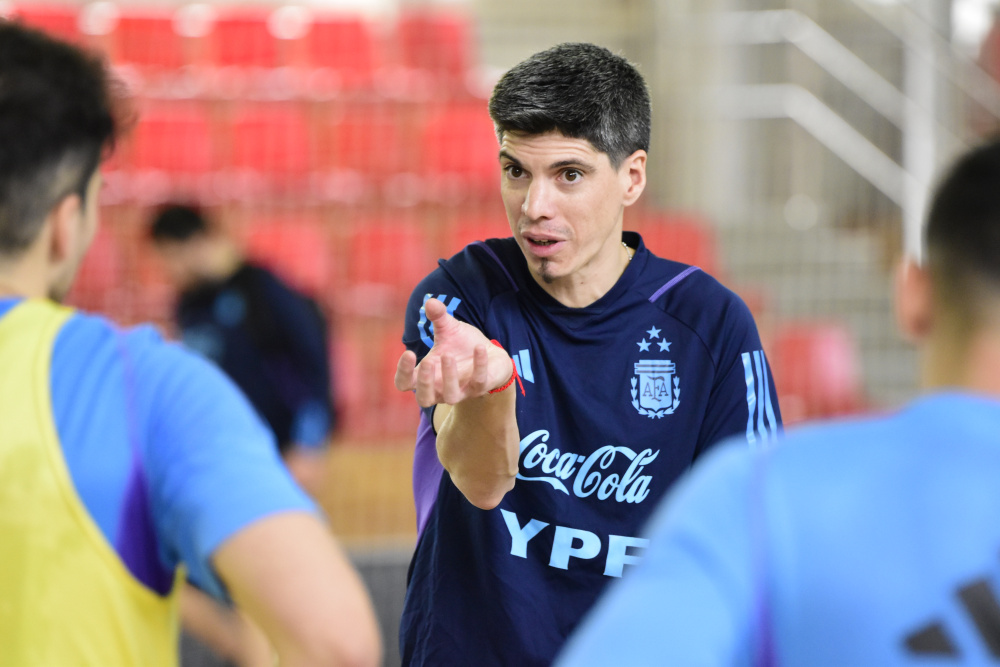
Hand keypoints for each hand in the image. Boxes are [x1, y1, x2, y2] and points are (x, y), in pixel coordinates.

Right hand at [395, 298, 511, 407]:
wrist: (491, 353)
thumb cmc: (463, 345)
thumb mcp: (449, 329)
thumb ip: (438, 317)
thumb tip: (430, 302)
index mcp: (427, 374)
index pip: (405, 383)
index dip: (402, 372)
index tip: (408, 353)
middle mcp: (441, 388)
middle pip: (423, 399)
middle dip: (424, 382)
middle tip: (427, 362)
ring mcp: (461, 391)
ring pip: (450, 397)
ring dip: (448, 377)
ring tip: (448, 355)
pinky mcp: (480, 388)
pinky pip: (478, 382)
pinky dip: (479, 365)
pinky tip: (479, 348)